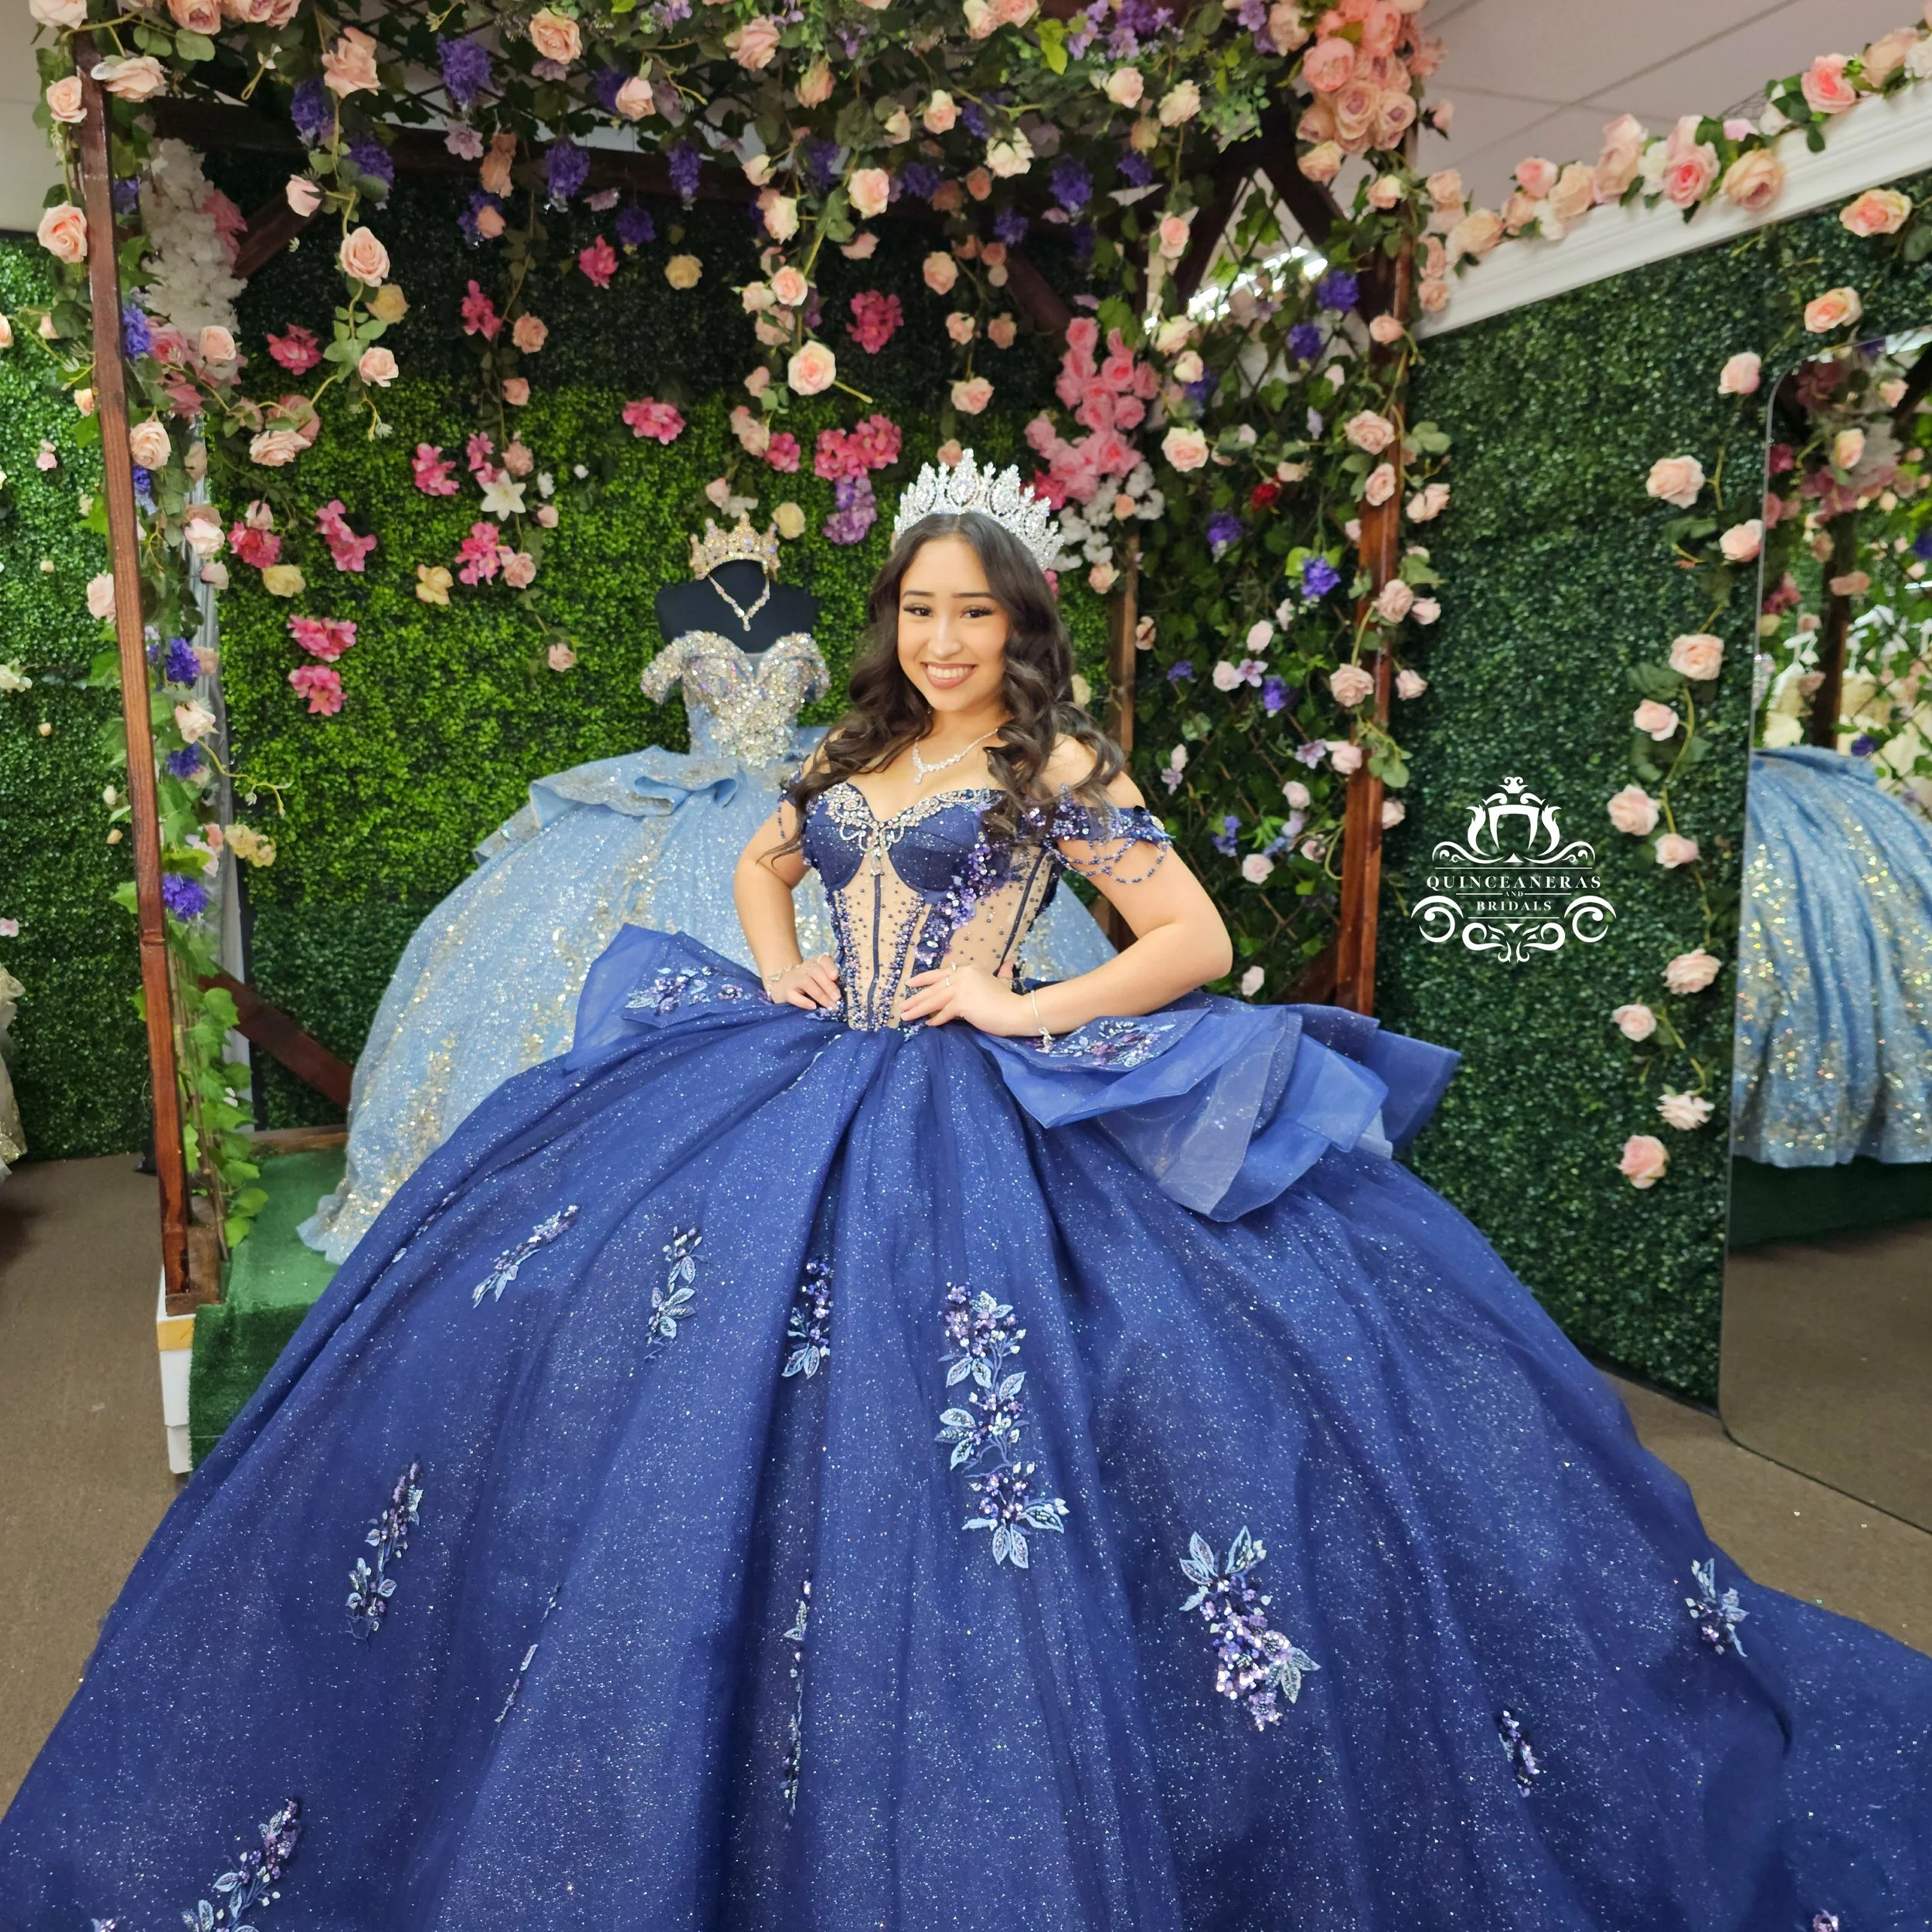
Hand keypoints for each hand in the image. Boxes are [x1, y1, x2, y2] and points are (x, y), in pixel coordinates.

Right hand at [764, 954, 840, 1010]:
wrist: (781, 985)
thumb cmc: (807, 984)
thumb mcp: (819, 979)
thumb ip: (830, 983)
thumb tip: (842, 996)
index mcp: (815, 964)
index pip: (823, 960)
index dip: (830, 967)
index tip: (836, 977)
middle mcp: (804, 969)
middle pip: (816, 972)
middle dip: (828, 985)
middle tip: (837, 998)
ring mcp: (794, 980)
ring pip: (807, 983)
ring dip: (820, 995)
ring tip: (830, 1005)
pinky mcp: (786, 992)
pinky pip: (794, 995)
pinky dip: (804, 1001)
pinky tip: (813, 1007)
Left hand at [900, 962, 1033, 1033]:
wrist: (1016, 1011)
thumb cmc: (1009, 999)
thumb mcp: (1002, 981)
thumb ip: (1002, 972)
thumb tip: (1009, 962)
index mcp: (968, 970)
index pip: (940, 974)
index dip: (923, 979)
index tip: (910, 984)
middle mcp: (962, 975)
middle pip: (934, 989)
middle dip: (916, 998)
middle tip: (903, 1006)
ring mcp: (961, 989)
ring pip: (934, 1001)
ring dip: (918, 1009)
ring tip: (906, 1016)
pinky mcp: (962, 1004)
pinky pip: (944, 1014)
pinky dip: (936, 1020)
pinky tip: (928, 1025)